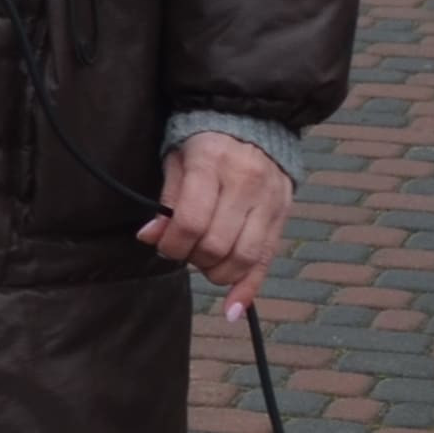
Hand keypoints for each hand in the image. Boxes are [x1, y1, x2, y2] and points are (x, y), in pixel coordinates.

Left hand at [141, 131, 292, 315]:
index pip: (192, 221)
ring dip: (217, 273)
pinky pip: (268, 261)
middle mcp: (246, 183)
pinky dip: (250, 289)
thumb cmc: (204, 143)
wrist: (253, 122)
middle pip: (218, 244)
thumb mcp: (177, 159)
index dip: (172, 244)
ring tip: (203, 262)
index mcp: (213, 163)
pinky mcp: (283, 215)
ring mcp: (270, 201)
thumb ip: (166, 199)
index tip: (163, 246)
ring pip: (245, 257)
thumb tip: (150, 236)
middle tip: (183, 252)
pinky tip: (234, 310)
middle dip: (193, 259)